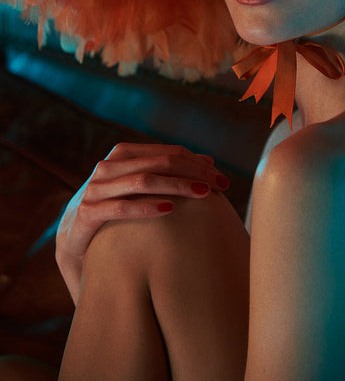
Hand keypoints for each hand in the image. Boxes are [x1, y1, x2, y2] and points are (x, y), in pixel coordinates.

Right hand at [55, 142, 229, 301]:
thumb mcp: (143, 189)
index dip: (198, 163)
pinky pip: (121, 207)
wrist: (74, 239)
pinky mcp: (87, 214)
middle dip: (195, 172)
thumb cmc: (117, 209)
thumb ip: (170, 173)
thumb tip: (209, 160)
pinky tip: (170, 209)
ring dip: (177, 185)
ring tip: (203, 194)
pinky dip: (147, 207)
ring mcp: (96, 188)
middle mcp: (108, 166)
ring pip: (143, 180)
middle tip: (221, 186)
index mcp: (124, 154)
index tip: (222, 179)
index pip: (170, 152)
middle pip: (161, 162)